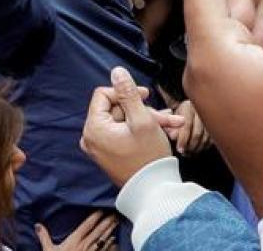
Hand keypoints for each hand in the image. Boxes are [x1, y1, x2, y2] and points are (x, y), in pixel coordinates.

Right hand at [36, 211, 117, 250]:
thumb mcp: (48, 250)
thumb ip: (44, 237)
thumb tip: (37, 225)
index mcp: (74, 241)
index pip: (87, 225)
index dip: (95, 217)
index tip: (101, 209)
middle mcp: (85, 246)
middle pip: (98, 231)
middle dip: (107, 221)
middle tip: (115, 213)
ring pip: (103, 240)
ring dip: (110, 231)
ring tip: (116, 223)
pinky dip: (111, 246)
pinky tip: (115, 241)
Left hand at [80, 66, 174, 186]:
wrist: (153, 192)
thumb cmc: (148, 158)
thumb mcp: (142, 119)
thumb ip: (128, 93)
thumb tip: (116, 71)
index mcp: (94, 127)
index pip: (104, 94)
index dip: (126, 91)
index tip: (146, 96)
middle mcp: (91, 137)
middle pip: (116, 109)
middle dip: (143, 110)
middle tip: (166, 116)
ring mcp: (99, 147)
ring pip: (123, 121)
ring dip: (147, 120)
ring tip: (171, 124)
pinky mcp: (108, 154)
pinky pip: (123, 134)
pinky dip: (140, 130)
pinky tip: (162, 130)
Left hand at [167, 100, 210, 155]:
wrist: (191, 110)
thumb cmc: (179, 115)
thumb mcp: (171, 117)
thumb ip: (170, 125)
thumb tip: (173, 137)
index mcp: (188, 107)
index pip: (187, 125)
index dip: (182, 139)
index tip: (179, 149)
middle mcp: (201, 111)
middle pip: (197, 133)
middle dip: (190, 146)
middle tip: (184, 153)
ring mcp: (210, 118)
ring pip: (205, 138)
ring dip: (197, 148)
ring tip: (189, 152)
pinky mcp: (216, 126)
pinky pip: (211, 140)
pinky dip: (204, 147)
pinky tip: (197, 149)